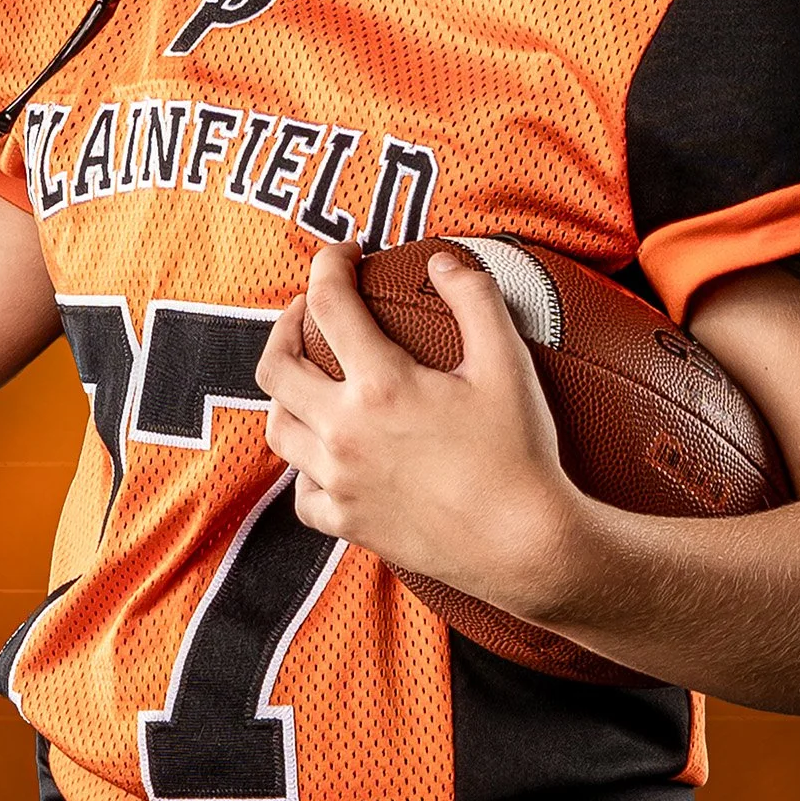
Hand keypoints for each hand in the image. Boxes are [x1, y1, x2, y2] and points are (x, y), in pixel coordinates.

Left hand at [255, 244, 581, 618]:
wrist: (525, 546)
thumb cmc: (520, 455)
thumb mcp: (508, 363)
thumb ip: (475, 299)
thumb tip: (442, 262)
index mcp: (382, 385)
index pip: (329, 303)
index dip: (328, 264)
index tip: (344, 254)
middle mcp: (345, 432)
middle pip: (275, 366)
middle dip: (286, 326)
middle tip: (312, 314)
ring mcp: (340, 482)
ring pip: (278, 429)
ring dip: (288, 396)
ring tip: (315, 381)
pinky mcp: (348, 523)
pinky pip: (302, 494)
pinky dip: (307, 471)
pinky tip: (330, 458)